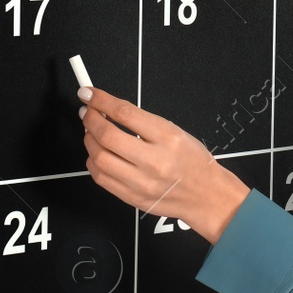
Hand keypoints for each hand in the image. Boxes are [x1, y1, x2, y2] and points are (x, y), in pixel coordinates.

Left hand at [78, 87, 249, 244]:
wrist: (205, 195)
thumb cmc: (193, 162)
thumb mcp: (176, 132)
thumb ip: (143, 122)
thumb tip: (109, 109)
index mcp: (168, 138)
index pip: (125, 114)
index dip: (101, 100)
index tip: (89, 94)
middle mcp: (155, 161)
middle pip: (108, 136)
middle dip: (90, 119)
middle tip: (87, 113)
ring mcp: (142, 183)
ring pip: (99, 158)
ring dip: (89, 141)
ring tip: (92, 133)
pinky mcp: (133, 198)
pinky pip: (101, 178)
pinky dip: (93, 162)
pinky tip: (98, 154)